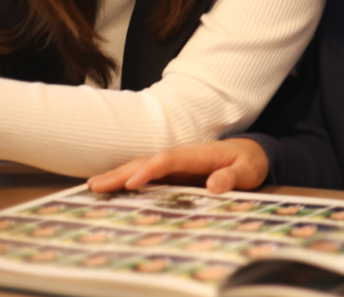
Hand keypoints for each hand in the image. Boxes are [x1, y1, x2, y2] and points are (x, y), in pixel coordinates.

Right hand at [87, 139, 268, 194]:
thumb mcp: (248, 170)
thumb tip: (215, 184)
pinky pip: (147, 175)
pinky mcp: (173, 172)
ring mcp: (175, 164)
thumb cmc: (248, 162)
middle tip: (96, 186)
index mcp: (198, 154)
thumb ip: (233, 176)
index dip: (149, 170)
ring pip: (142, 166)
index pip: (168, 159)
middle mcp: (182, 156)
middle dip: (122, 173)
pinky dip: (127, 180)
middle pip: (147, 161)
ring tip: (93, 187)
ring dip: (118, 175)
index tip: (133, 184)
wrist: (250, 153)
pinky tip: (110, 189)